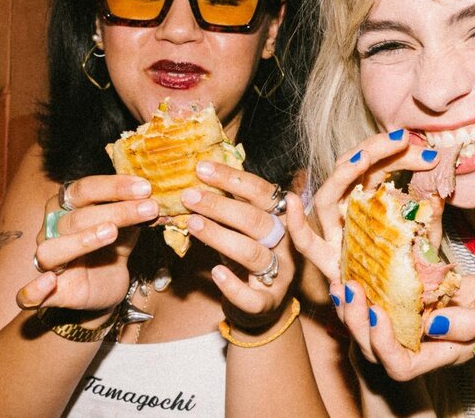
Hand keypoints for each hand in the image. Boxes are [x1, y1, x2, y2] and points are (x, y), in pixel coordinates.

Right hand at [15, 175, 159, 311]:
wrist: (105, 289)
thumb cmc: (111, 250)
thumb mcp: (128, 230)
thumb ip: (136, 215)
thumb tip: (157, 199)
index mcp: (68, 208)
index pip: (84, 189)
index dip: (114, 186)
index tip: (145, 187)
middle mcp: (52, 230)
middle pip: (75, 217)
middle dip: (115, 211)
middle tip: (148, 208)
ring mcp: (47, 261)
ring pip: (51, 249)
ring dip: (81, 240)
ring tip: (111, 232)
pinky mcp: (49, 293)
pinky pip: (28, 294)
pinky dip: (33, 289)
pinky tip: (49, 282)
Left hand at [181, 161, 300, 327]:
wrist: (263, 305)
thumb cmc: (249, 256)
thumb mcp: (245, 228)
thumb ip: (232, 207)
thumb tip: (197, 180)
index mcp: (281, 218)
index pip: (262, 192)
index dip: (233, 178)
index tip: (202, 168)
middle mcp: (285, 244)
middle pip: (256, 221)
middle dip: (220, 206)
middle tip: (189, 196)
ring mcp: (280, 274)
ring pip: (252, 253)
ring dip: (220, 237)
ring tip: (192, 224)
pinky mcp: (268, 302)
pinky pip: (252, 296)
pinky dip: (233, 285)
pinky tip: (215, 272)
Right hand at [287, 129, 442, 282]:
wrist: (405, 312)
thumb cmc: (414, 272)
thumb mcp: (427, 238)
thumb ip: (430, 214)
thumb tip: (440, 190)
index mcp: (370, 201)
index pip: (380, 166)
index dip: (401, 155)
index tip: (430, 154)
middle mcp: (348, 212)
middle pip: (352, 171)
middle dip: (375, 150)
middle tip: (402, 139)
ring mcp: (334, 234)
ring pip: (328, 196)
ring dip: (343, 174)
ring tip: (362, 157)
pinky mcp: (326, 261)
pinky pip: (305, 243)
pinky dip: (296, 224)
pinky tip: (295, 203)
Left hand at [334, 273, 474, 381]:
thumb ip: (470, 324)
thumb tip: (432, 324)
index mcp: (447, 352)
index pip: (403, 366)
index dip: (382, 346)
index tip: (377, 313)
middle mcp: (429, 341)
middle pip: (379, 349)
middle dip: (359, 323)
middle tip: (348, 290)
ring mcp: (424, 321)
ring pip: (380, 325)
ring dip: (358, 308)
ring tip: (344, 282)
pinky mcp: (425, 300)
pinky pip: (392, 300)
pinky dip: (374, 288)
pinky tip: (361, 268)